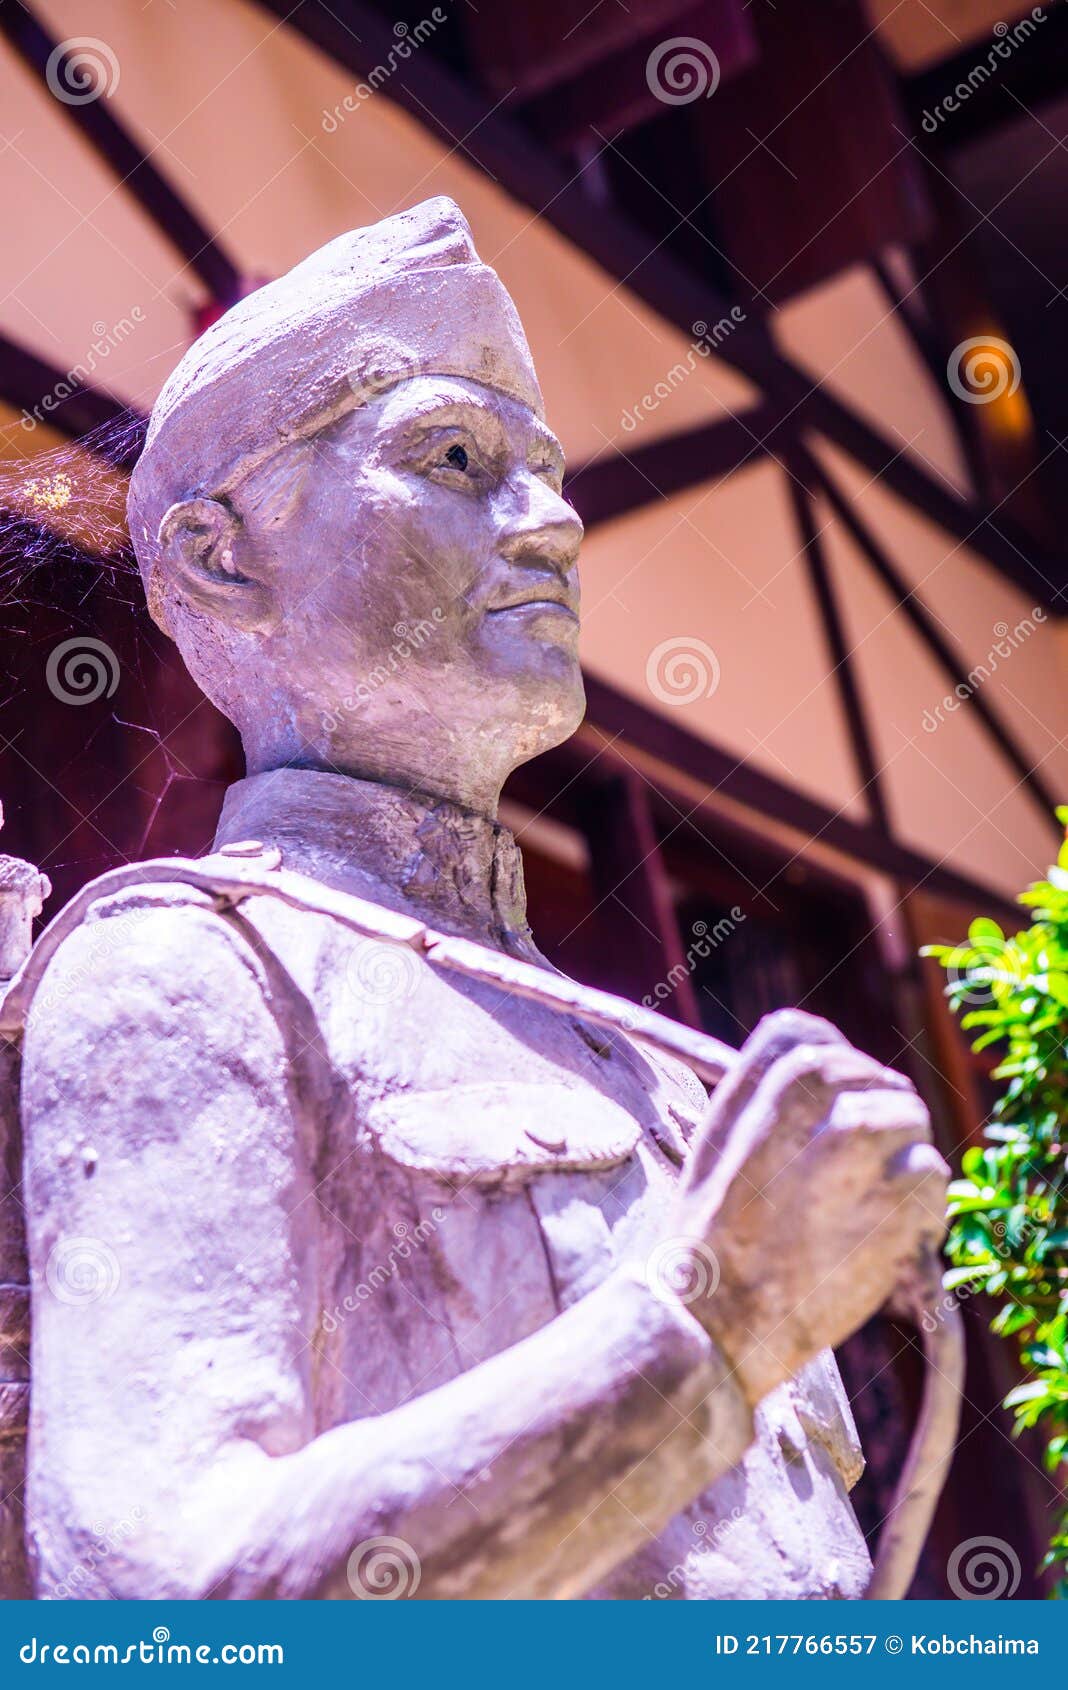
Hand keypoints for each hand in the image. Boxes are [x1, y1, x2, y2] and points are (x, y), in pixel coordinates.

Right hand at [659, 1009, 948, 1405]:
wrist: (709, 1324)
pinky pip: (931, 1176)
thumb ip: (758, 1100)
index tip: (842, 1101)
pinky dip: (925, 1207)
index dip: (834, 1063)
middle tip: (873, 1163)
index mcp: (753, 1093)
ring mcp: (848, 1156)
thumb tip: (817, 1071)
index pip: (808, 1037)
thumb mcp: (713, 1149)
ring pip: (908, 1119)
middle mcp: (801, 1111)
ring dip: (906, 1157)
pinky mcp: (887, 1207)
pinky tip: (901, 1235)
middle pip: (869, 1075)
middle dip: (879, 1112)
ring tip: (884, 1201)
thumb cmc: (710, 1243)